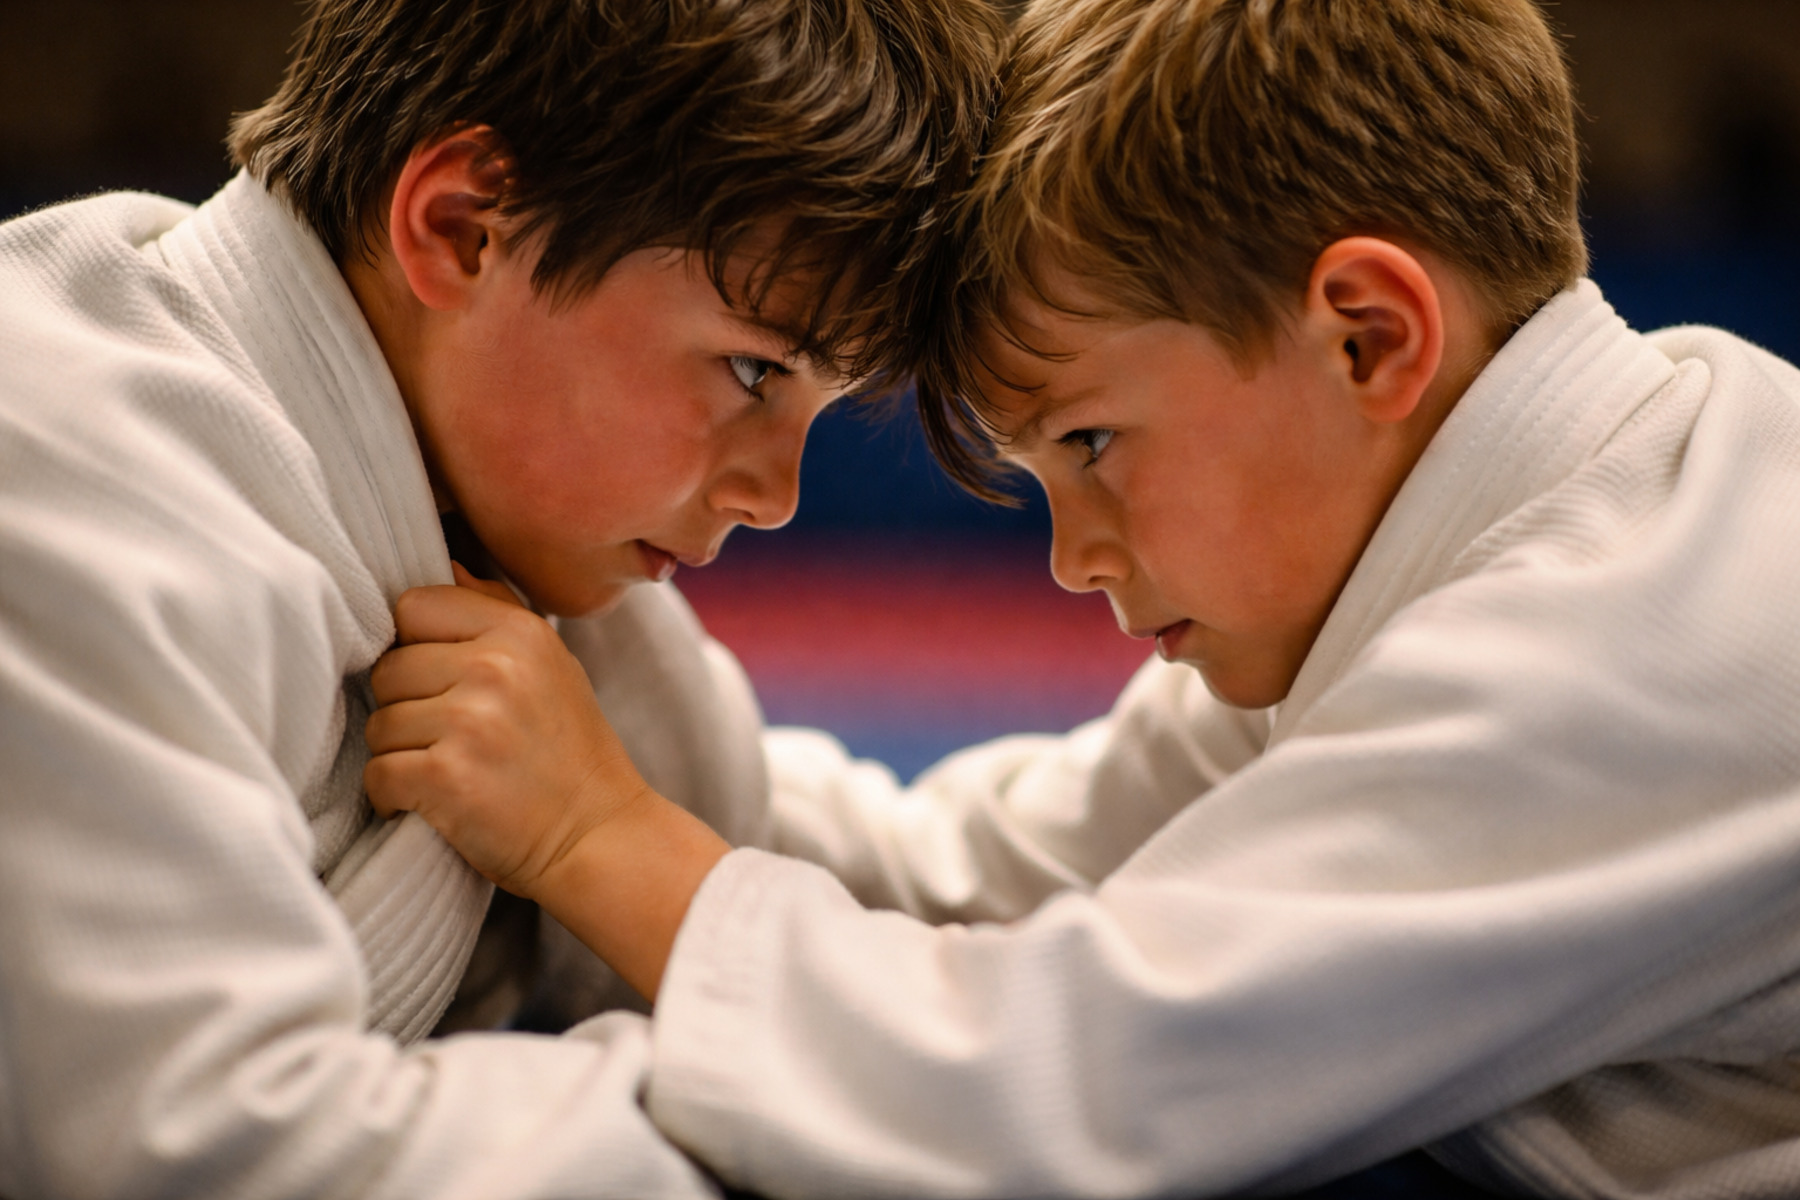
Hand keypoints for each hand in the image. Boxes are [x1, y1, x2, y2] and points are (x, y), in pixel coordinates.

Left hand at [363, 563, 655, 899]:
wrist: (600, 837)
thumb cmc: (568, 752)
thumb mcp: (549, 664)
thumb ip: (495, 611)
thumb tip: (443, 563)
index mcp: (519, 632)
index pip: (412, 606)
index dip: (416, 646)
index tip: (444, 682)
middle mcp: (495, 668)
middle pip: (388, 668)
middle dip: (407, 707)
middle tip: (453, 738)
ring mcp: (470, 722)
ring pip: (379, 724)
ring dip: (402, 754)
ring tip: (452, 771)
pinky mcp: (448, 777)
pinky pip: (378, 774)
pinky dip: (395, 797)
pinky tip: (435, 802)